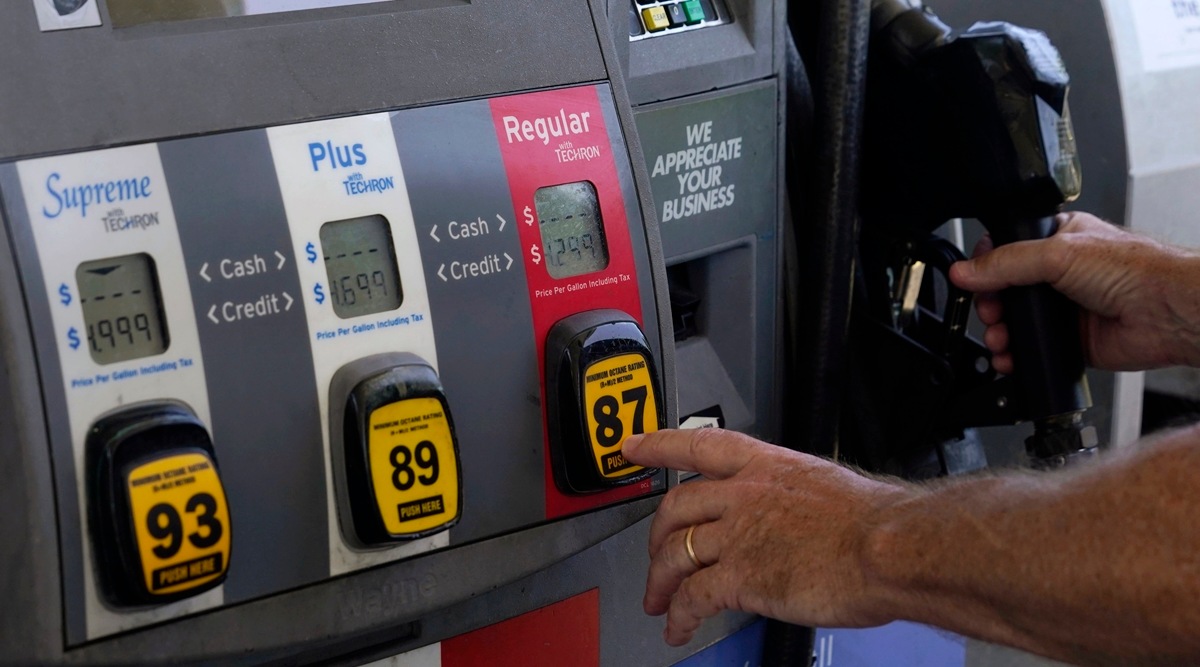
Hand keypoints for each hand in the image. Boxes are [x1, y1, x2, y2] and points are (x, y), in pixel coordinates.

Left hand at [622, 428, 909, 645]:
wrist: (889, 548)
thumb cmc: (876, 523)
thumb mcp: (826, 487)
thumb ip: (795, 498)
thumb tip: (793, 515)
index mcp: (767, 466)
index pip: (698, 444)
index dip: (659, 445)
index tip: (633, 447)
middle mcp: (744, 494)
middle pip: (676, 507)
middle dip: (656, 536)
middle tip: (653, 556)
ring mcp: (738, 534)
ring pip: (674, 553)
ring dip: (660, 582)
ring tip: (659, 602)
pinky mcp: (740, 576)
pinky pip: (692, 597)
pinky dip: (680, 615)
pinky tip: (680, 628)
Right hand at [949, 211, 1199, 372]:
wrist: (1167, 312)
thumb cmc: (1135, 270)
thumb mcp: (1058, 254)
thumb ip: (1006, 263)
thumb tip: (965, 271)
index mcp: (1057, 240)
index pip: (1006, 250)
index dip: (985, 266)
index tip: (972, 281)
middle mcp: (1059, 274)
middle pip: (1005, 291)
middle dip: (990, 306)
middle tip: (990, 313)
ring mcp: (1064, 310)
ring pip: (1016, 323)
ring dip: (1000, 333)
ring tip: (999, 338)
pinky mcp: (1070, 341)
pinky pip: (1033, 351)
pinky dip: (1016, 357)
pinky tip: (1010, 357)